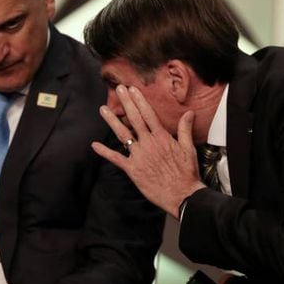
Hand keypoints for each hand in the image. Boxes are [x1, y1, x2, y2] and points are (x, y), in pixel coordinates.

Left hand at [91, 85, 204, 217]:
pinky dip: (105, 152)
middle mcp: (148, 143)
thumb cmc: (186, 173)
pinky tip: (94, 145)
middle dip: (125, 103)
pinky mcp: (132, 169)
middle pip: (134, 119)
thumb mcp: (188, 148)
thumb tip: (189, 113)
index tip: (132, 89)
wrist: (182, 194)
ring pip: (123, 135)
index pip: (148, 114)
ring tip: (102, 109)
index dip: (139, 100)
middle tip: (118, 89)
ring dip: (112, 121)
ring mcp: (139, 156)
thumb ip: (185, 129)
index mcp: (161, 137)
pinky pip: (116, 159)